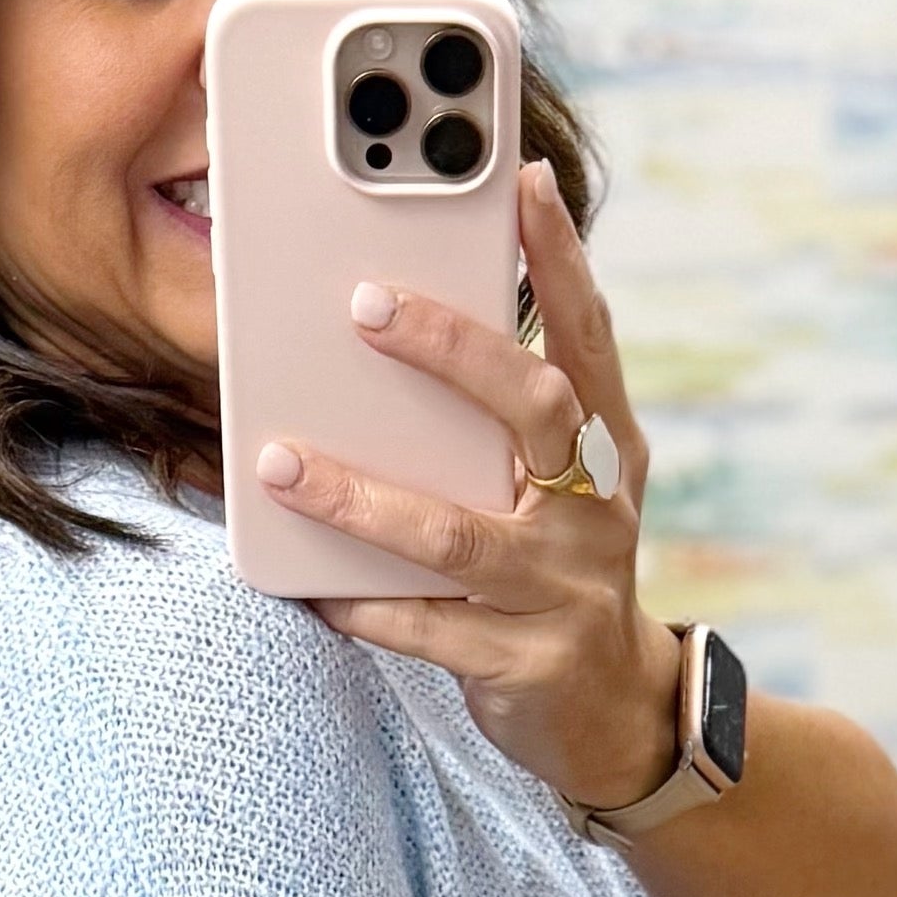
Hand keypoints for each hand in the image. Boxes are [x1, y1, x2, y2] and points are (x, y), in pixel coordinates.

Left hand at [252, 163, 680, 817]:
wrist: (615, 714)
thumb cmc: (558, 574)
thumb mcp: (558, 490)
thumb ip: (503, 423)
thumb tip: (393, 330)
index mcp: (606, 450)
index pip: (588, 336)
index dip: (562, 259)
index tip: (525, 181)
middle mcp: (593, 509)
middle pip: (535, 408)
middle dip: (453, 351)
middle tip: (367, 304)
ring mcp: (563, 589)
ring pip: (456, 535)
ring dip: (361, 497)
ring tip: (281, 464)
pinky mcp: (524, 664)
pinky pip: (429, 631)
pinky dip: (365, 605)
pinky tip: (311, 587)